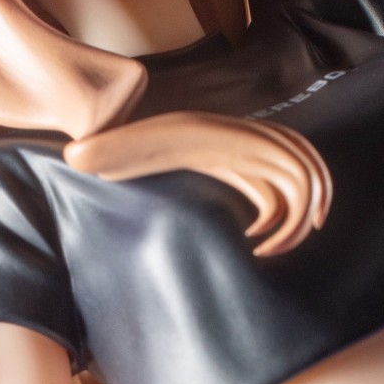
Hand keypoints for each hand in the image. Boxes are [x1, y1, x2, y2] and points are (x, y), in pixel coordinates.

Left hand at [64, 110, 332, 256]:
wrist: (135, 133)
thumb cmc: (126, 141)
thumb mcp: (115, 145)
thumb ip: (98, 150)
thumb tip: (75, 156)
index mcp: (230, 137)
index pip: (287, 158)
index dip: (294, 201)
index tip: (260, 241)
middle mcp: (249, 142)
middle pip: (308, 168)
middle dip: (309, 208)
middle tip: (281, 248)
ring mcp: (252, 156)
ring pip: (302, 178)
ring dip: (300, 215)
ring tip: (272, 250)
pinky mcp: (249, 171)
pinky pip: (283, 193)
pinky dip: (283, 218)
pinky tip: (255, 241)